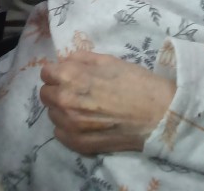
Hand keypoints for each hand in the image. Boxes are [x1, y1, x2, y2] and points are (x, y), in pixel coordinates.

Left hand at [40, 51, 175, 154]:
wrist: (157, 113)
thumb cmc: (134, 81)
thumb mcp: (107, 60)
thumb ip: (81, 59)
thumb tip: (66, 61)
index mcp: (70, 76)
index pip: (46, 73)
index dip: (57, 72)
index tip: (67, 74)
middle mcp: (65, 100)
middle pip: (45, 94)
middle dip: (57, 89)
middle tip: (75, 90)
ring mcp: (70, 125)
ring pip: (53, 113)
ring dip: (62, 108)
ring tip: (82, 107)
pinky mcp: (78, 143)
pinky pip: (60, 132)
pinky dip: (68, 127)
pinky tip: (84, 122)